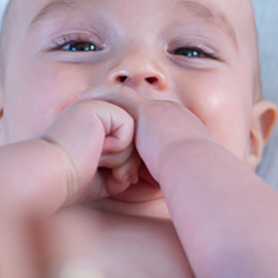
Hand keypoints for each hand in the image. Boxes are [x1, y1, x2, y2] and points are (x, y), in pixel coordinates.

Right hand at [41, 99, 140, 203]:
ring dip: (120, 158)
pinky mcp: (99, 107)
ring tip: (95, 160)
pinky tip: (96, 149)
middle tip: (105, 172)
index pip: (129, 145)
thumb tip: (141, 170)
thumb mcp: (106, 176)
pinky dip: (117, 146)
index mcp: (94, 127)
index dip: (125, 166)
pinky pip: (128, 126)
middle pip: (135, 140)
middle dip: (126, 164)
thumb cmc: (73, 181)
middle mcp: (95, 114)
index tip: (109, 178)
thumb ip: (124, 167)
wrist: (50, 174)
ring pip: (134, 135)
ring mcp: (96, 107)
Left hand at [76, 85, 211, 181]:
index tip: (119, 130)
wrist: (195, 167)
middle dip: (119, 108)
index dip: (135, 125)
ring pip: (128, 98)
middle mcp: (173, 114)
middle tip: (96, 109)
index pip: (155, 122)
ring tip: (83, 97)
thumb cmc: (188, 180)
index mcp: (183, 129)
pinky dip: (102, 94)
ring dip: (106, 98)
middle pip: (140, 108)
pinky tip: (84, 95)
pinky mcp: (149, 110)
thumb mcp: (174, 173)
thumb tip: (145, 183)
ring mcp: (161, 108)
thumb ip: (158, 173)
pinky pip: (121, 96)